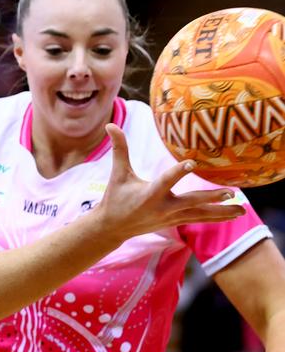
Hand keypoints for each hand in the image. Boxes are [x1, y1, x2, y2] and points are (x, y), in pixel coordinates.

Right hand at [94, 124, 244, 241]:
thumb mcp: (118, 173)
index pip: (165, 181)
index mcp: (148, 194)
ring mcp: (170, 217)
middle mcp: (162, 208)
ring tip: (241, 209)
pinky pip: (198, 219)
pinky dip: (215, 217)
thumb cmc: (114, 198)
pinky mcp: (174, 222)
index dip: (178, 172)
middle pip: (191, 202)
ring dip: (221, 213)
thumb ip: (119, 149)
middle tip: (231, 193)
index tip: (192, 163)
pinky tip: (231, 215)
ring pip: (199, 215)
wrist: (112, 227)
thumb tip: (111, 125)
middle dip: (211, 198)